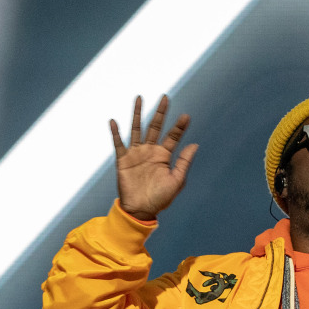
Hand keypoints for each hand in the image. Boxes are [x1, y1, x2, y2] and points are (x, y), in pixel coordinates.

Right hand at [110, 94, 198, 219]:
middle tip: (165, 97)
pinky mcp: (123, 160)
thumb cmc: (160, 198)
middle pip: (155, 127)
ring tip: (140, 98)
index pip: (173, 137)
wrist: (141, 210)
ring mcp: (136, 154)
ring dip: (138, 114)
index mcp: (164, 156)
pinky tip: (113, 121)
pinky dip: (115, 133)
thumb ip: (184, 162)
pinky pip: (118, 144)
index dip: (179, 126)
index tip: (186, 116)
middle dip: (160, 113)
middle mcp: (150, 151)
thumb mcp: (176, 180)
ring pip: (137, 129)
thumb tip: (195, 144)